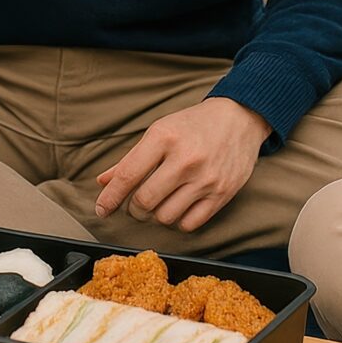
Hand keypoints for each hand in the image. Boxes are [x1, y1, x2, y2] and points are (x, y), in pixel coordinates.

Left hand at [92, 98, 270, 232]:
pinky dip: (178, 221)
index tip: (101, 209)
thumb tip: (103, 182)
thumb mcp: (160, 131)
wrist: (239, 118)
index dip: (110, 197)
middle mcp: (185, 159)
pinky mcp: (222, 193)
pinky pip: (190, 223)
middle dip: (134, 209)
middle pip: (144, 201)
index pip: (128, 176)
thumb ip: (130, 159)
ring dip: (156, 215)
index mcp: (164, 137)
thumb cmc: (194, 125)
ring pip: (165, 217)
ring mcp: (206, 178)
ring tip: (160, 203)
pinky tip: (178, 207)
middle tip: (136, 204)